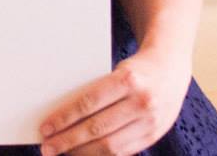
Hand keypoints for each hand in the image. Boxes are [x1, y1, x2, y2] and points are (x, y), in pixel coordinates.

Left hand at [37, 45, 188, 155]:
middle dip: (68, 140)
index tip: (46, 127)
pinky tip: (84, 155)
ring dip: (81, 153)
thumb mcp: (116, 70)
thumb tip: (62, 114)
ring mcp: (149, 122)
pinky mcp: (153, 136)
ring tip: (62, 154)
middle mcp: (141, 102)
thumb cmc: (134, 69)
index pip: (89, 103)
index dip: (65, 118)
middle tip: (47, 147)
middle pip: (97, 128)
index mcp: (127, 79)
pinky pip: (123, 152)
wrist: (171, 70)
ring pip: (110, 145)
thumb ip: (97, 92)